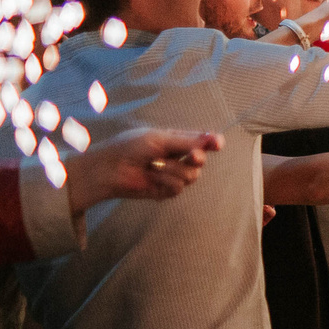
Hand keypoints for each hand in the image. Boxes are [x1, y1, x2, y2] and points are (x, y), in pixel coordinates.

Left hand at [63, 128, 223, 211]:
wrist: (110, 169)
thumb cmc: (130, 147)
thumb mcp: (160, 138)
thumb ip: (188, 141)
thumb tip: (214, 139)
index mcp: (177, 141)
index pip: (202, 141)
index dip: (213, 142)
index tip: (217, 144)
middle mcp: (178, 157)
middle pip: (202, 160)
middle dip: (197, 157)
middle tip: (193, 156)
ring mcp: (173, 174)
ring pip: (193, 175)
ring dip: (174, 170)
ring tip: (153, 165)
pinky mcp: (167, 190)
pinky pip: (179, 187)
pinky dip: (165, 181)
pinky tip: (151, 176)